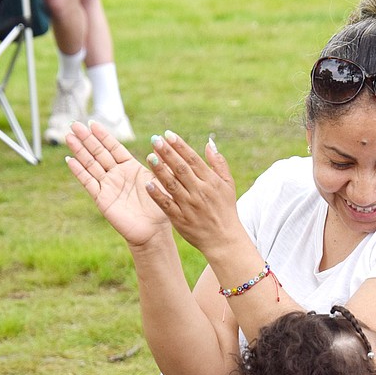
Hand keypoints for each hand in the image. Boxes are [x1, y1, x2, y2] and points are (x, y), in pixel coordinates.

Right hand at [65, 121, 172, 247]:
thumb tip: (158, 142)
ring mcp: (108, 186)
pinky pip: (88, 182)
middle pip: (99, 153)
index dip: (103, 136)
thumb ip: (159, 164)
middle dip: (87, 139)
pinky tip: (69, 160)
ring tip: (69, 136)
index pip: (114, 148)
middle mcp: (117, 175)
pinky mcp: (102, 199)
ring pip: (91, 164)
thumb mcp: (162, 182)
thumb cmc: (160, 207)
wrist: (152, 231)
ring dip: (79, 151)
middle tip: (74, 124)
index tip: (92, 123)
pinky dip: (79, 172)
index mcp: (131, 168)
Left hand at [144, 131, 240, 256]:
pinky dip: (157, 195)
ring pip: (172, 185)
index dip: (180, 146)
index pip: (193, 160)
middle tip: (155, 139)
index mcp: (211, 182)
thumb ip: (219, 163)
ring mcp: (189, 206)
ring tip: (149, 156)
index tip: (168, 134)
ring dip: (160, 170)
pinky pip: (166, 205)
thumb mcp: (228, 185)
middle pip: (181, 169)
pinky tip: (147, 184)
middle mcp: (200, 192)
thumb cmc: (226, 209)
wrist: (224, 240)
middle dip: (167, 153)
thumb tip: (209, 143)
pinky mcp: (180, 219)